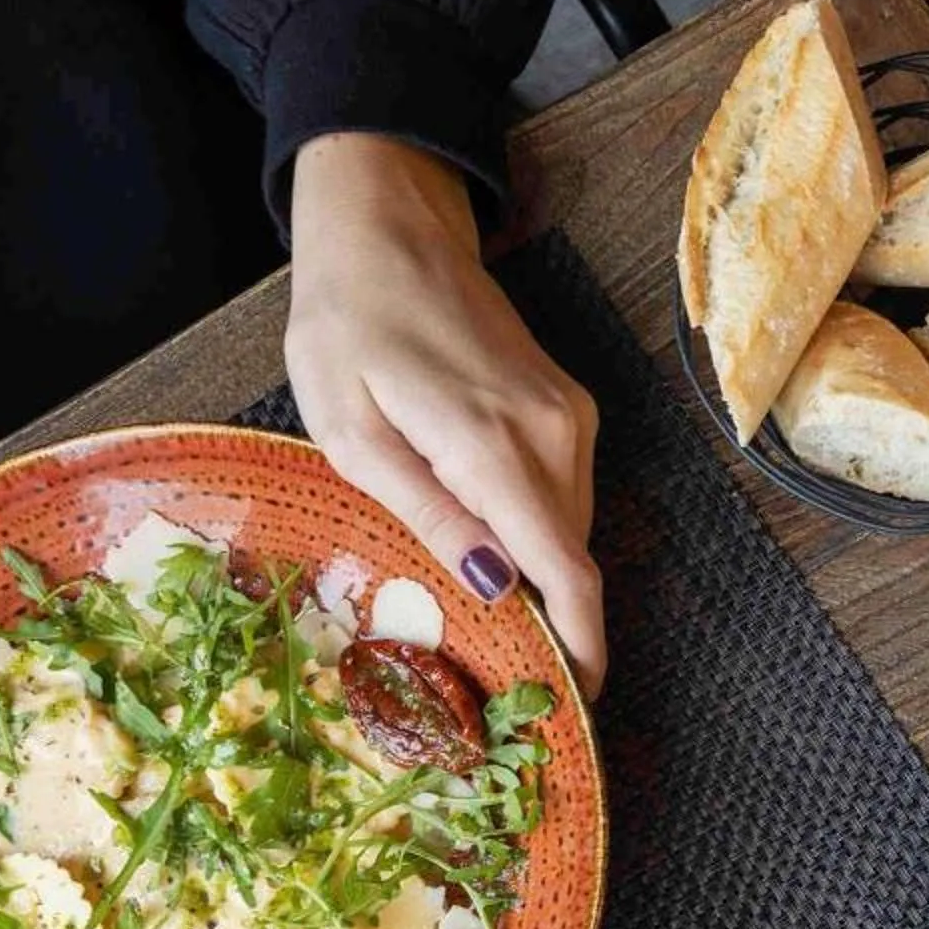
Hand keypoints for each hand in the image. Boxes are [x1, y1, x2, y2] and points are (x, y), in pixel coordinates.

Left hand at [286, 134, 607, 692]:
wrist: (388, 225)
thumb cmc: (348, 325)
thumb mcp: (353, 433)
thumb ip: (430, 515)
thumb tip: (498, 590)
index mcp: (495, 446)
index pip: (567, 570)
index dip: (580, 646)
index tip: (575, 702)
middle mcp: (554, 434)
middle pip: (570, 558)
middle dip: (549, 619)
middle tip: (493, 668)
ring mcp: (569, 418)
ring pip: (567, 528)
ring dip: (536, 572)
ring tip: (480, 603)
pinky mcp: (567, 408)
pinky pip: (561, 493)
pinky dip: (534, 530)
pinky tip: (484, 535)